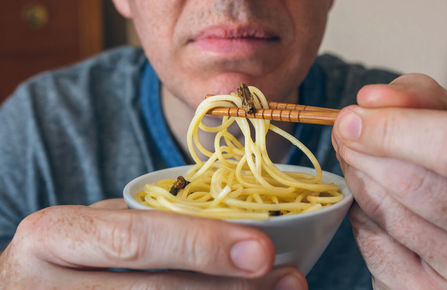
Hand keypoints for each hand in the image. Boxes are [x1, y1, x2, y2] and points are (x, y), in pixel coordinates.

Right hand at [0, 199, 305, 288]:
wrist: (22, 289)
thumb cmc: (70, 254)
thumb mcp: (97, 227)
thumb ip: (148, 226)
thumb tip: (237, 234)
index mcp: (54, 235)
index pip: (136, 240)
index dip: (202, 246)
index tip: (263, 250)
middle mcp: (43, 285)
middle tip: (286, 280)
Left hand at [332, 74, 446, 288]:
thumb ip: (420, 101)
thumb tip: (370, 101)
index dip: (395, 129)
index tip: (354, 118)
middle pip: (414, 184)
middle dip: (364, 151)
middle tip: (345, 134)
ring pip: (387, 213)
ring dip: (358, 177)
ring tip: (356, 159)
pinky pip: (373, 242)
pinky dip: (362, 213)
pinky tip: (372, 200)